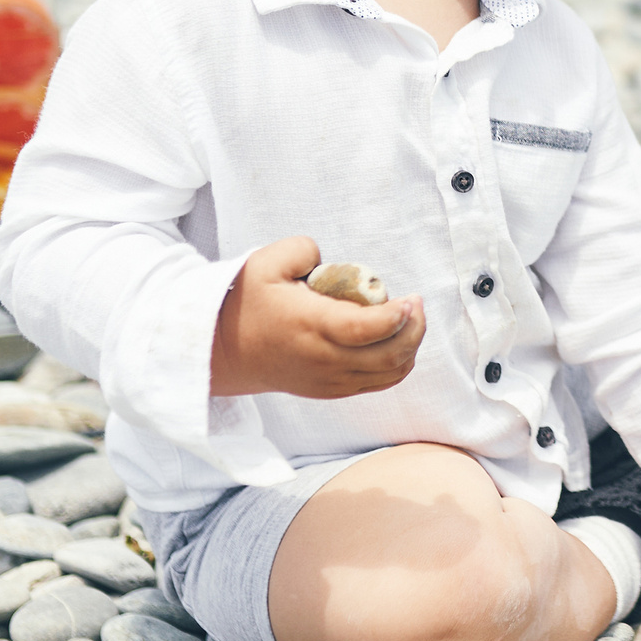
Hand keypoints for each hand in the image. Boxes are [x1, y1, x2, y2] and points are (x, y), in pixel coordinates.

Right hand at [210, 236, 423, 397]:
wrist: (224, 353)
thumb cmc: (246, 303)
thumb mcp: (265, 263)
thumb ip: (303, 250)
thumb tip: (331, 261)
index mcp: (310, 325)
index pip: (366, 329)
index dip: (398, 317)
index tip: (409, 298)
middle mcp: (323, 359)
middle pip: (389, 355)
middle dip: (415, 329)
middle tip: (416, 303)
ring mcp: (329, 380)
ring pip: (389, 373)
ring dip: (410, 347)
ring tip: (410, 320)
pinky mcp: (331, 390)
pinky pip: (378, 383)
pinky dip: (397, 363)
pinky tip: (397, 340)